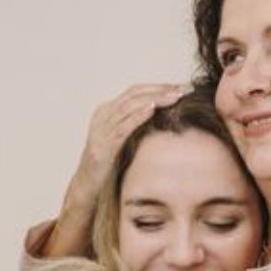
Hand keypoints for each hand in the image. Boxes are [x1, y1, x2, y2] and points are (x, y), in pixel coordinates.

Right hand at [72, 83, 190, 200]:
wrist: (87, 184)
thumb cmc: (108, 162)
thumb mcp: (121, 138)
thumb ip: (135, 124)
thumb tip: (163, 116)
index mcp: (107, 110)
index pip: (136, 91)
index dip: (159, 87)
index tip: (181, 87)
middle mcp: (103, 115)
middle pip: (134, 94)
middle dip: (160, 90)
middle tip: (183, 89)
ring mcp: (101, 129)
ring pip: (129, 107)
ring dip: (154, 99)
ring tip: (174, 96)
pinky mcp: (102, 146)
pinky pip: (122, 127)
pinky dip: (137, 116)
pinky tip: (152, 110)